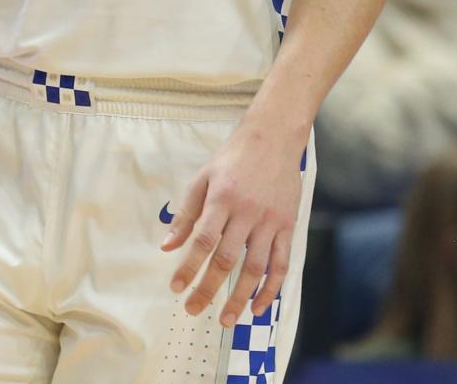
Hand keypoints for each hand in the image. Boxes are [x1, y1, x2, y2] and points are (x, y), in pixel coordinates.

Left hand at [163, 120, 301, 326]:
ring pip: (255, 269)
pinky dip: (271, 290)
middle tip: (193, 310)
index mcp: (222, 198)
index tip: (176, 288)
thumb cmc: (233, 157)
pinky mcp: (289, 226)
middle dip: (208, 290)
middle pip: (226, 259)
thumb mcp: (203, 177)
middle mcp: (247, 212)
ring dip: (239, 298)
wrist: (274, 137)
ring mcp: (270, 221)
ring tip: (226, 320)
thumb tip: (168, 247)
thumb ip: (186, 213)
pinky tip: (258, 307)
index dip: (189, 267)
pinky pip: (281, 265)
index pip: (202, 240)